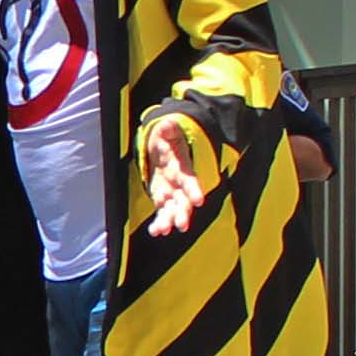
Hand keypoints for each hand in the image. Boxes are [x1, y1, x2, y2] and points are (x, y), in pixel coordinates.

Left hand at [137, 111, 214, 239]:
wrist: (165, 147)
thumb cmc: (168, 139)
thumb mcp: (168, 130)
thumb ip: (168, 129)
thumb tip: (168, 123)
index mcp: (182, 167)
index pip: (190, 180)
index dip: (194, 190)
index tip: (198, 200)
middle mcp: (179, 183)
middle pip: (183, 200)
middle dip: (183, 212)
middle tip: (182, 225)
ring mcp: (172, 192)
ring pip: (173, 209)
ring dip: (169, 221)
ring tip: (162, 231)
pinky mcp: (163, 198)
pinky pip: (163, 212)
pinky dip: (160, 222)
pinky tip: (156, 232)